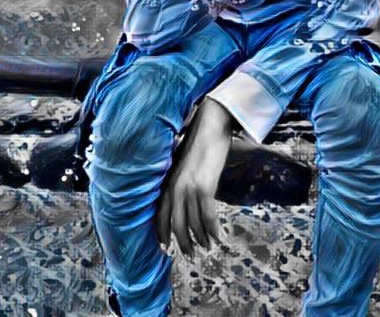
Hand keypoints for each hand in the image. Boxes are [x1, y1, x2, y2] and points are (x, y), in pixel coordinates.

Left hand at [155, 98, 233, 258]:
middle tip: (193, 255)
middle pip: (177, 225)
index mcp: (168, 182)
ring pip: (194, 224)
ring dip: (202, 239)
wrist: (210, 125)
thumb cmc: (199, 142)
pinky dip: (213, 230)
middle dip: (184, 243)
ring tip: (209, 248)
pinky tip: (219, 237)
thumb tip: (184, 198)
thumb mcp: (185, 165)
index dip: (162, 234)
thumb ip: (180, 181)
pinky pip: (208, 217)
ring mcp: (189, 189)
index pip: (160, 215)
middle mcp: (175, 188)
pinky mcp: (204, 188)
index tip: (166, 249)